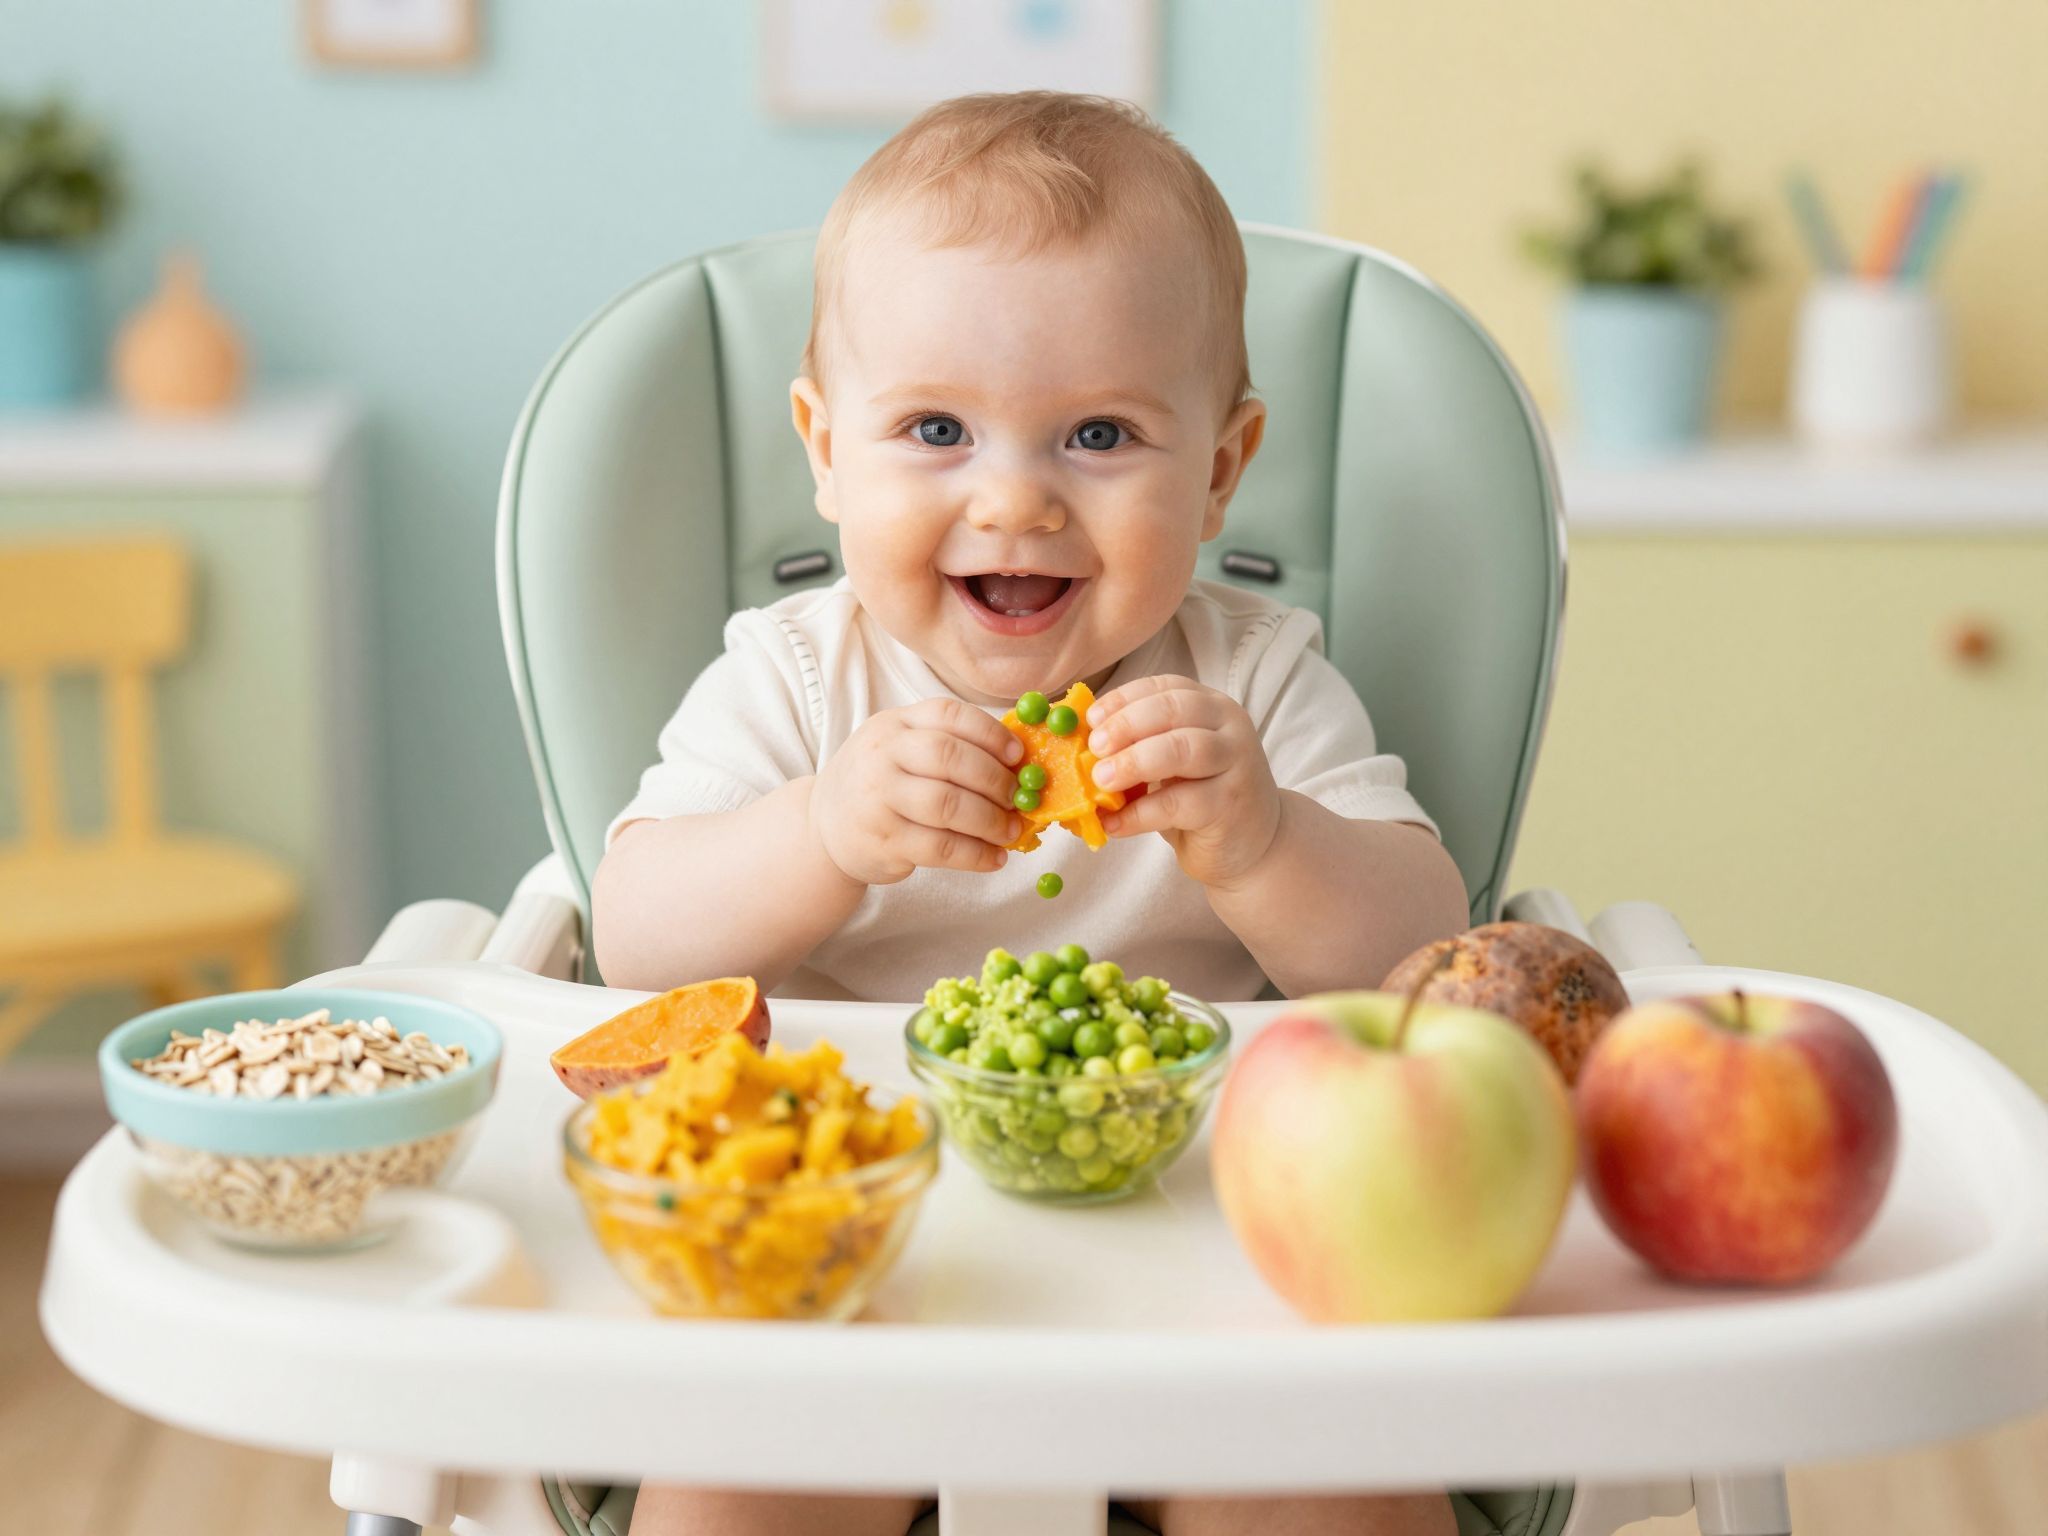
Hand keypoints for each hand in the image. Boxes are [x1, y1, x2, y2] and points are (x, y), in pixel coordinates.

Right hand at [810, 698, 1024, 885]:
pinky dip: (976, 855)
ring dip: (990, 820)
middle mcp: (883, 755)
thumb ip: (948, 744)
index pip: (949, 715)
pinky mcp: (884, 841)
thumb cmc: (877, 783)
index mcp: (895, 724)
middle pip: (950, 757)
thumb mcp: (900, 748)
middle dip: (994, 779)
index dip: (991, 734)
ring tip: (1010, 830)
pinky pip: (941, 848)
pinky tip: (994, 858)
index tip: (1018, 755)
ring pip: (948, 805)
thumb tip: (1018, 760)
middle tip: (1017, 798)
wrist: (823, 826)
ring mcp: (880, 798)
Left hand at [1087, 674, 1282, 888]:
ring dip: (1134, 763)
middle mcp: (1230, 726)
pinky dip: (1140, 813)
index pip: (1166, 688)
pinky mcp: (1232, 805)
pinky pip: (1180, 803)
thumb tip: (1080, 745)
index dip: (1124, 699)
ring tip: (1100, 781)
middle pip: (1175, 711)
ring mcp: (1236, 764)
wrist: (1255, 842)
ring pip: (1182, 750)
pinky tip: (1115, 824)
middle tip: (1094, 748)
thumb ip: (1140, 746)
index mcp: (1211, 706)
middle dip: (1126, 726)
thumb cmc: (1202, 796)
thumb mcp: (1172, 763)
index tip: (1091, 719)